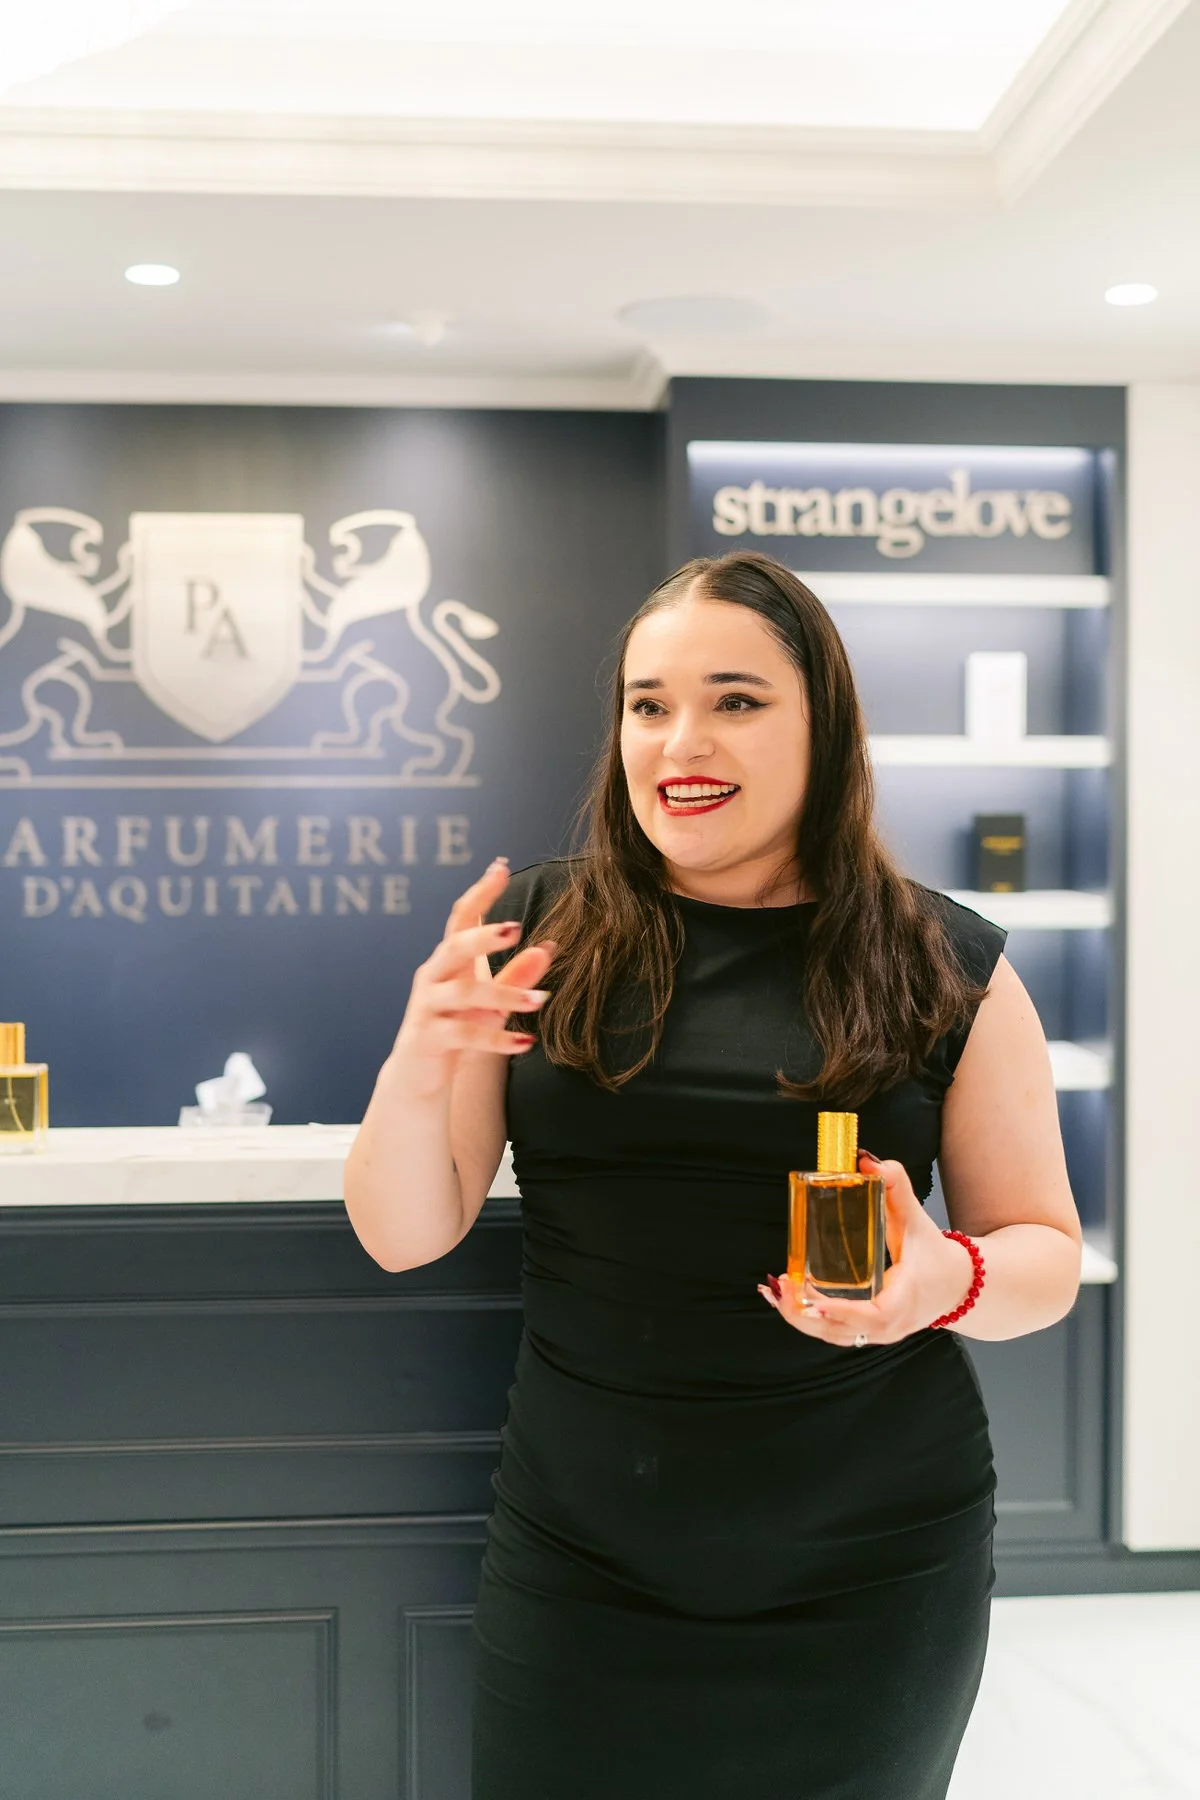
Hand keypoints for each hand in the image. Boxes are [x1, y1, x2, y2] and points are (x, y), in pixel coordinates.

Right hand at [391, 857, 556, 1098]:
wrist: (416, 1078)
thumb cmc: (456, 1029)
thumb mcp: (490, 1001)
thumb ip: (516, 976)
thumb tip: (549, 946)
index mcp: (448, 961)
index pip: (460, 919)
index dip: (480, 893)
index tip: (501, 867)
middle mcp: (433, 977)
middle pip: (454, 946)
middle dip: (483, 935)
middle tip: (516, 927)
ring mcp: (427, 1007)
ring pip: (463, 992)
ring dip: (505, 993)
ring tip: (541, 999)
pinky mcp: (428, 1038)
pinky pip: (464, 1034)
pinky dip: (496, 1038)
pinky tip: (526, 1042)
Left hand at [757, 1152, 974, 1347]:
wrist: (956, 1285)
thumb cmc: (935, 1254)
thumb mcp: (917, 1217)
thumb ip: (895, 1184)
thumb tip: (865, 1160)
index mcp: (904, 1301)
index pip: (872, 1316)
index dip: (841, 1312)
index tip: (812, 1302)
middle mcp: (890, 1326)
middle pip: (840, 1332)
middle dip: (804, 1313)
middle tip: (781, 1285)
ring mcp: (879, 1335)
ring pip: (832, 1336)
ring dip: (800, 1317)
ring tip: (774, 1289)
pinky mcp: (869, 1334)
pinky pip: (834, 1333)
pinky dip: (807, 1320)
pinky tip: (784, 1300)